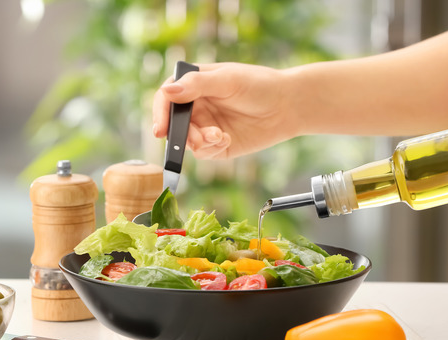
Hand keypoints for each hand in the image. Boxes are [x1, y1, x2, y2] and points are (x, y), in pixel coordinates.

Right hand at [151, 63, 298, 159]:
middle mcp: (195, 106)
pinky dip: (211, 148)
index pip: (166, 98)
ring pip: (187, 141)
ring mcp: (205, 126)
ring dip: (198, 142)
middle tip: (196, 139)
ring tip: (218, 136)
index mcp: (193, 85)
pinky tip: (225, 139)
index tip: (161, 129)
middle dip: (180, 134)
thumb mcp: (227, 80)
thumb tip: (167, 91)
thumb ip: (197, 85)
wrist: (287, 106)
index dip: (160, 113)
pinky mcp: (218, 144)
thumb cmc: (259, 85)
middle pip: (173, 124)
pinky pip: (203, 152)